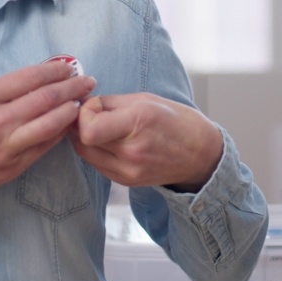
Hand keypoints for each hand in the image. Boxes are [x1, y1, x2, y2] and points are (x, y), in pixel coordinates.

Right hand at [0, 62, 96, 216]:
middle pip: (46, 98)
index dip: (55, 71)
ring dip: (71, 110)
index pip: (30, 77)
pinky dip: (59, 133)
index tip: (69, 67)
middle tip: (87, 80)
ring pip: (51, 123)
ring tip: (84, 102)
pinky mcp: (11, 166)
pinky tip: (68, 125)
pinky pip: (43, 146)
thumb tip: (33, 79)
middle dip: (72, 87)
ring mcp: (5, 145)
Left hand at [70, 93, 223, 192]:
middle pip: (83, 141)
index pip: (88, 129)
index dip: (84, 113)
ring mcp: (129, 171)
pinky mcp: (126, 181)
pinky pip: (96, 164)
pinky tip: (108, 140)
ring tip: (99, 126)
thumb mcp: (144, 99)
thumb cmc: (175, 120)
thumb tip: (82, 104)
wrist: (200, 154)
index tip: (95, 105)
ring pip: (85, 154)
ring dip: (85, 138)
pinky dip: (95, 150)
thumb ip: (109, 102)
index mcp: (138, 123)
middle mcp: (131, 151)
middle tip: (92, 114)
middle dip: (81, 122)